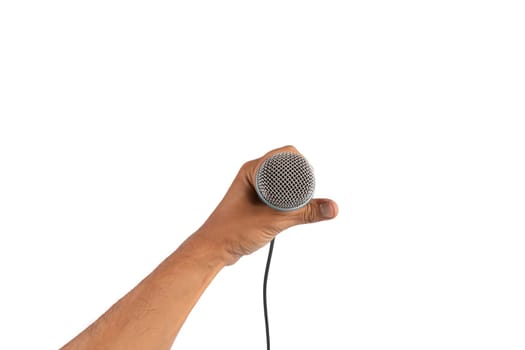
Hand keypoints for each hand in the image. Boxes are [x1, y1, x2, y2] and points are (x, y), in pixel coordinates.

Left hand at [194, 145, 337, 264]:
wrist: (213, 250)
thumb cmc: (233, 231)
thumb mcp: (275, 220)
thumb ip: (305, 213)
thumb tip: (332, 208)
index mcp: (253, 170)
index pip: (286, 154)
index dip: (303, 165)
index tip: (312, 183)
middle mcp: (253, 174)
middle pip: (286, 166)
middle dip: (301, 179)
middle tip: (308, 196)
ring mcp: (254, 187)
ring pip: (282, 181)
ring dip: (294, 191)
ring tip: (300, 205)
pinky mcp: (256, 201)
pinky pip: (277, 193)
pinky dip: (288, 200)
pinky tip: (292, 211)